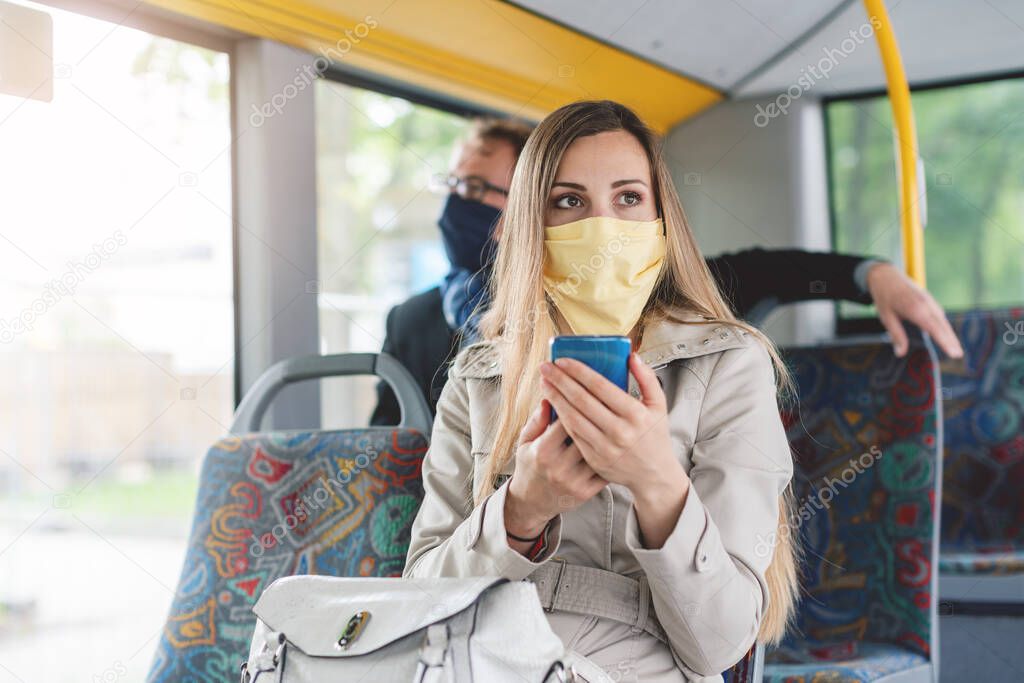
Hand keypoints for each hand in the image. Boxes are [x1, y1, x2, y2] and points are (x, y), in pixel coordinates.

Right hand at [504, 400, 605, 539]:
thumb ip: (537, 420)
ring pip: (598, 452)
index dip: (578, 405)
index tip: (586, 392)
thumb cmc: (530, 465)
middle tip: (607, 402)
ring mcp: (574, 481)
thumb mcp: (525, 441)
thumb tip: (548, 398)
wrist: (531, 502)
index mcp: (543, 452)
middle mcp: (559, 467)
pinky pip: (604, 470)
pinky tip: (616, 442)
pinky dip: (612, 455)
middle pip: (586, 435)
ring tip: (616, 419)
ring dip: (608, 435)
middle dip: (597, 417)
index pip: (566, 421)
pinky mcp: (586, 492)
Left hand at [538, 353, 687, 500]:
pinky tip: (552, 405)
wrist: (654, 473)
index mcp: (635, 414)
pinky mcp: (595, 458)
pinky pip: (573, 434)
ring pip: (573, 418)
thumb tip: (631, 356)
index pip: (600, 386)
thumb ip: (647, 378)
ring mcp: (605, 447)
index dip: (578, 371)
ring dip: (555, 398)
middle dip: (560, 381)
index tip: (562, 360)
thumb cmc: (654, 435)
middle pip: (581, 400)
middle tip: (546, 367)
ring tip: (544, 383)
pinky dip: (560, 418)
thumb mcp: (659, 405)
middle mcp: (619, 431)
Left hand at [867, 262, 962, 357]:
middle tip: (958, 355)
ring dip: (949, 333)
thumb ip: (896, 335)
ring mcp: (929, 300)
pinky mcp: (929, 299)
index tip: (953, 353)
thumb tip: (900, 353)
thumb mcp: (886, 317)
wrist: (885, 275)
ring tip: (955, 348)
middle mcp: (926, 304)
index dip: (945, 341)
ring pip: (942, 319)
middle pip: (942, 325)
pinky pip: (939, 314)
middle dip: (951, 340)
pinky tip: (946, 334)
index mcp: (915, 309)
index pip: (934, 328)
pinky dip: (944, 325)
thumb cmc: (884, 296)